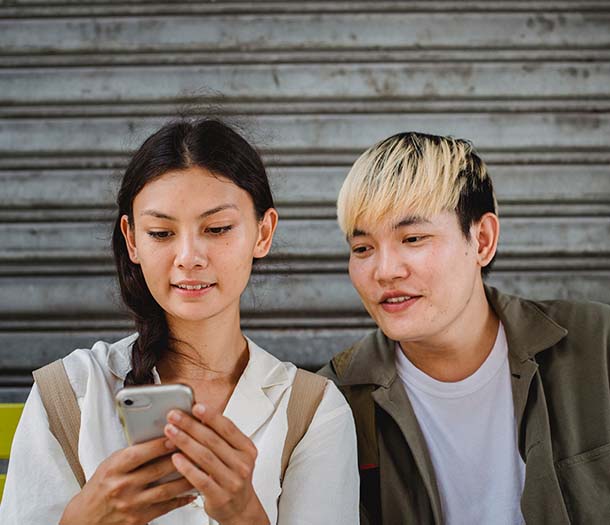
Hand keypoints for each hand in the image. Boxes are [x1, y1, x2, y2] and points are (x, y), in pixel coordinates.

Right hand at [60, 437, 195, 524]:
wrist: (85, 520)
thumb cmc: (99, 488)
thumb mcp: (109, 465)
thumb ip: (132, 454)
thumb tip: (159, 437)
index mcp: (114, 469)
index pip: (140, 453)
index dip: (160, 444)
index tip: (177, 434)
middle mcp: (122, 487)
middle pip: (158, 470)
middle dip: (180, 457)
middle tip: (198, 448)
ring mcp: (131, 505)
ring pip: (166, 490)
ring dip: (187, 479)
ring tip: (203, 468)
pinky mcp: (138, 520)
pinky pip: (166, 508)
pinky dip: (181, 499)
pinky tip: (192, 491)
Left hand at [165, 404, 269, 524]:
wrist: (240, 508)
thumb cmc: (233, 476)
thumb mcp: (235, 454)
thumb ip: (221, 437)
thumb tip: (199, 416)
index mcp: (246, 449)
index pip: (228, 428)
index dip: (211, 416)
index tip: (195, 406)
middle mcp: (242, 464)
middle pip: (213, 440)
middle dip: (191, 425)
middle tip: (174, 416)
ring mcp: (232, 481)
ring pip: (205, 457)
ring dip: (185, 442)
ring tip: (170, 432)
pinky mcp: (220, 496)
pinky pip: (200, 479)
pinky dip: (186, 467)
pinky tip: (175, 457)